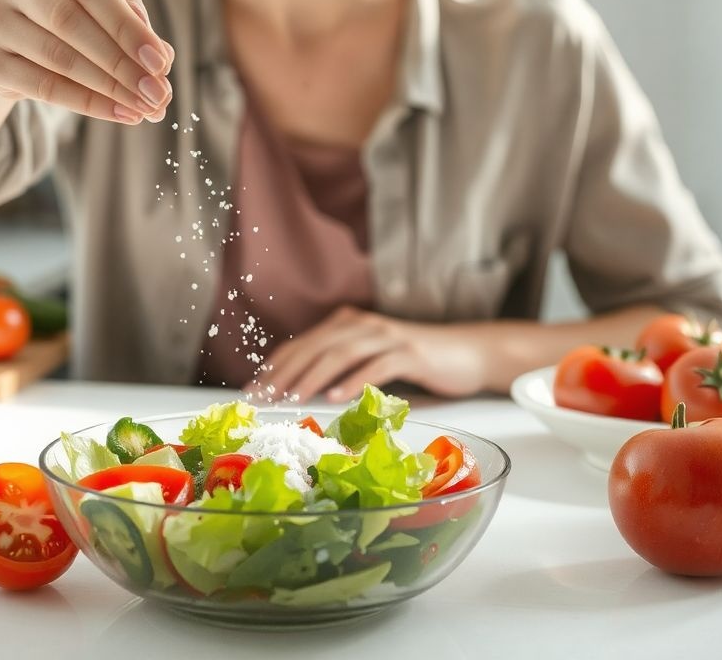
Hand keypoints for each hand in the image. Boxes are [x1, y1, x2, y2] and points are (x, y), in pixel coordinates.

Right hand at [0, 0, 173, 124]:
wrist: (16, 15)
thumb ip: (129, 2)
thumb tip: (156, 50)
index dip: (125, 23)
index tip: (160, 60)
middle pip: (70, 20)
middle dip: (121, 61)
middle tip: (158, 91)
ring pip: (59, 58)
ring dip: (110, 87)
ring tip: (147, 106)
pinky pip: (43, 87)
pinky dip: (87, 103)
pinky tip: (121, 113)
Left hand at [242, 306, 489, 403]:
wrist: (467, 352)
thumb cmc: (415, 361)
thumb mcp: (371, 359)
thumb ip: (341, 366)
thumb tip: (302, 390)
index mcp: (348, 323)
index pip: (303, 343)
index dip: (276, 365)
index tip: (254, 388)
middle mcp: (363, 324)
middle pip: (315, 346)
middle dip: (286, 372)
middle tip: (264, 396)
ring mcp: (387, 336)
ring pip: (340, 353)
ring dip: (312, 376)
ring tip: (292, 397)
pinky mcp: (410, 353)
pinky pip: (376, 366)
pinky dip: (353, 381)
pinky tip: (336, 396)